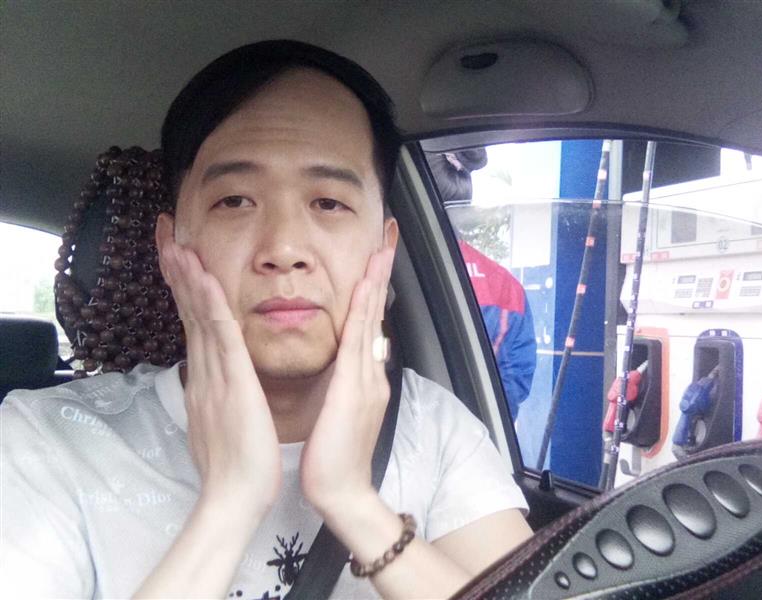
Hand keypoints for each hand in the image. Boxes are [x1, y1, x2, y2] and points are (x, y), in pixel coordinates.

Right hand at [159, 220, 280, 517]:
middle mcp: (204, 372)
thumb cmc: (237, 464)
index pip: (195, 324)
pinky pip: (221, 336)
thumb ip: (217, 395)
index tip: (180, 258)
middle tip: (166, 236)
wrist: (234, 498)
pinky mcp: (232, 383)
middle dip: (178, 272)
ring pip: (199, 317)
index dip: (187, 289)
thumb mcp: (222, 421)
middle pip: (189, 312)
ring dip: (188, 277)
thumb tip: (214, 382)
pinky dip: (211, 304)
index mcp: (207, 379)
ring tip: (175, 242)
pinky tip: (204, 278)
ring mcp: (214, 376)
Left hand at [300, 245, 394, 516]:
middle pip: (376, 313)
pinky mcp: (355, 388)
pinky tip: (365, 287)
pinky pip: (357, 340)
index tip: (374, 258)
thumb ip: (351, 381)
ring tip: (381, 250)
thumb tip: (357, 355)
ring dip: (375, 282)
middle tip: (387, 239)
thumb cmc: (335, 455)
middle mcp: (371, 371)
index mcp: (364, 376)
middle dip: (381, 274)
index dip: (372, 289)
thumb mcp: (342, 410)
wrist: (342, 490)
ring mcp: (367, 378)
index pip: (367, 323)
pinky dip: (363, 310)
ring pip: (370, 320)